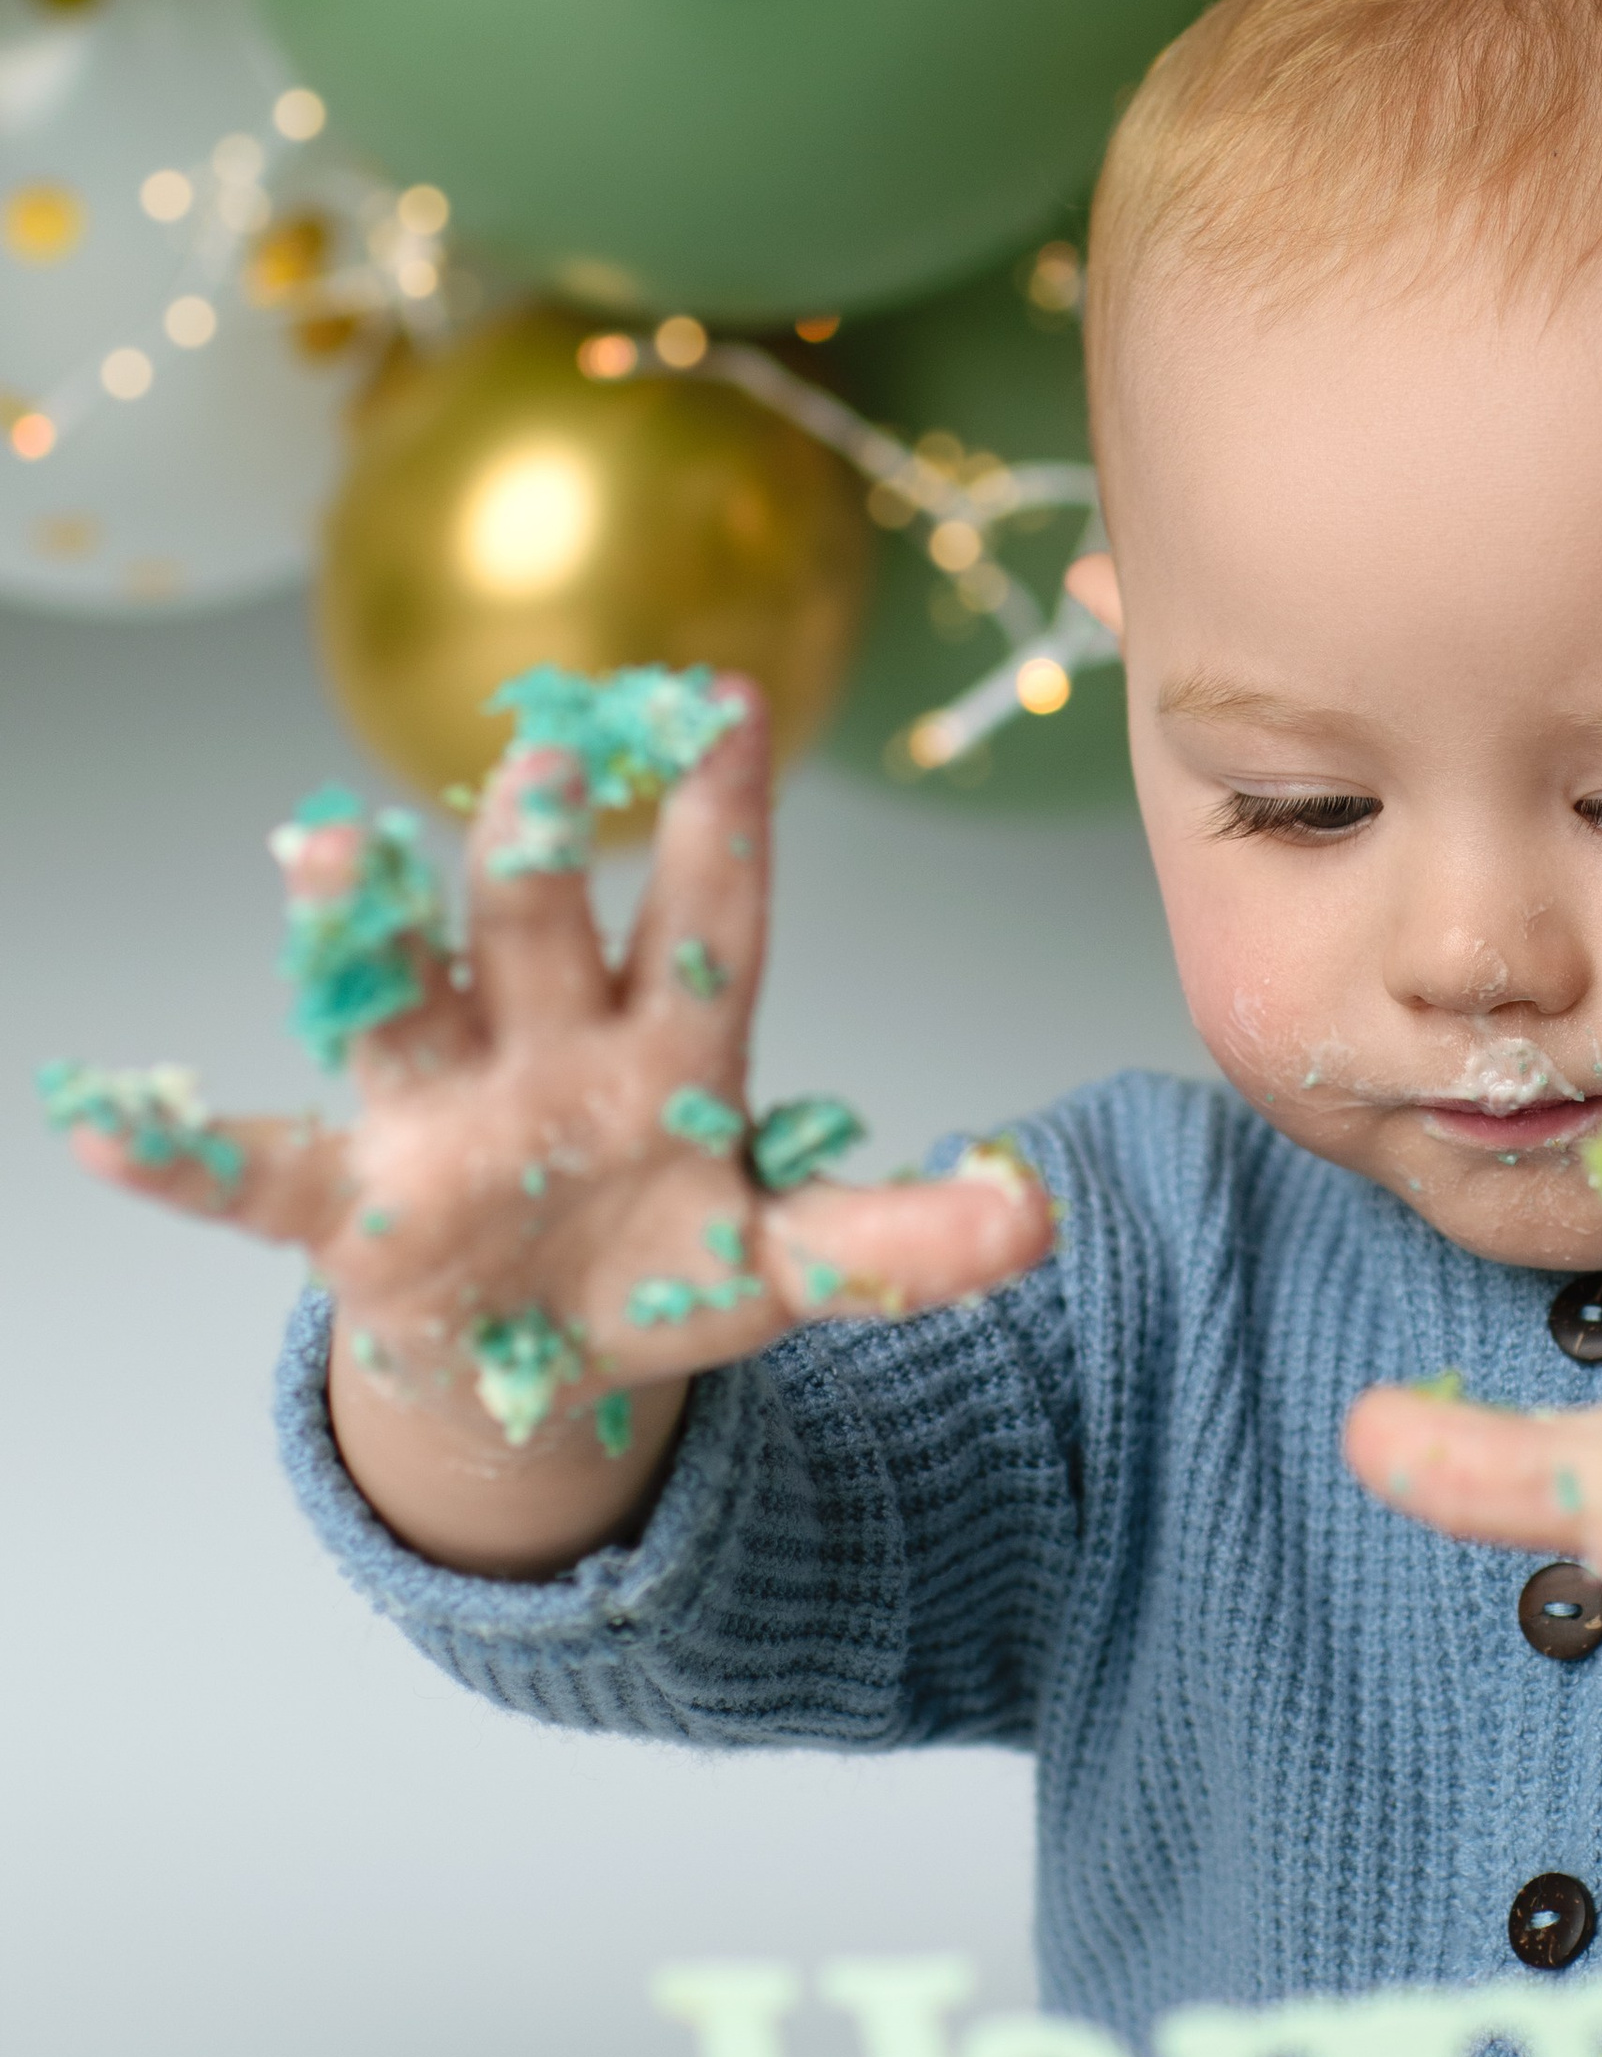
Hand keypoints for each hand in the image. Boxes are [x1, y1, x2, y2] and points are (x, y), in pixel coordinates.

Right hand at [57, 686, 1050, 1570]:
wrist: (534, 1351)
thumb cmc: (660, 1260)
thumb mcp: (790, 1265)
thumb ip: (902, 1241)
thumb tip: (1040, 1213)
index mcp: (668, 1042)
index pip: (705, 911)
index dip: (719, 819)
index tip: (734, 705)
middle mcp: (543, 1043)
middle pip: (542, 925)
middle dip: (547, 846)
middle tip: (557, 756)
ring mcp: (439, 1114)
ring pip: (397, 998)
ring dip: (362, 926)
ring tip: (322, 848)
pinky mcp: (350, 1204)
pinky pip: (253, 1173)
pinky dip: (180, 1155)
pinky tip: (106, 1129)